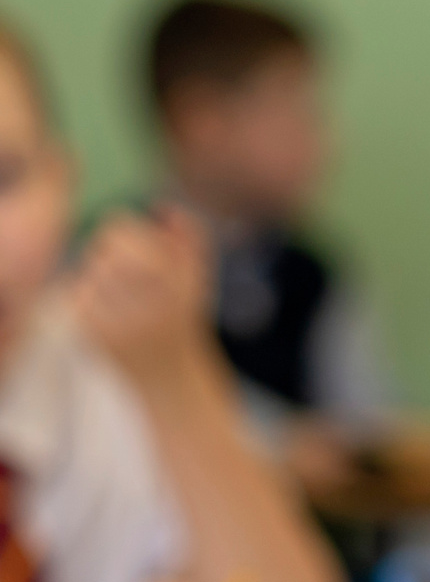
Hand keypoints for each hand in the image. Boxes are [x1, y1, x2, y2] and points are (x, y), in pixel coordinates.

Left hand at [70, 210, 216, 385]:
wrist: (170, 374)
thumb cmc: (182, 314)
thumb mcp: (199, 275)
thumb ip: (189, 235)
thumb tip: (162, 206)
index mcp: (177, 283)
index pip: (123, 235)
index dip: (127, 235)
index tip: (137, 247)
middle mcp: (151, 303)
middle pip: (105, 252)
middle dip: (111, 253)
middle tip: (122, 266)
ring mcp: (120, 319)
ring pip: (91, 272)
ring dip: (100, 275)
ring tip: (117, 290)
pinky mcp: (95, 333)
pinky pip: (79, 296)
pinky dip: (90, 297)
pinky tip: (107, 310)